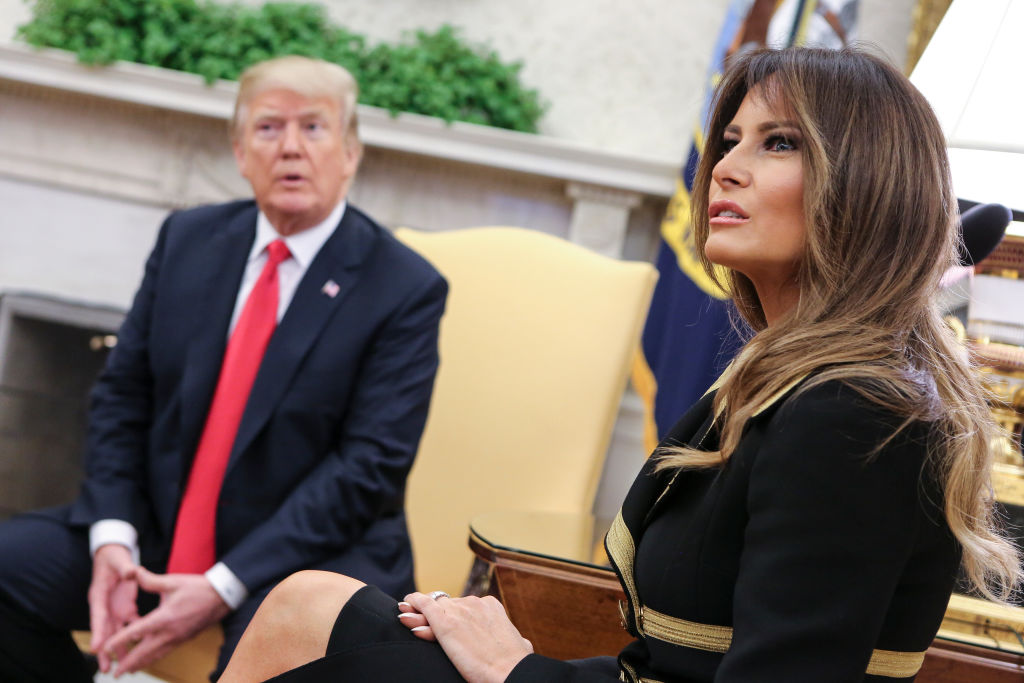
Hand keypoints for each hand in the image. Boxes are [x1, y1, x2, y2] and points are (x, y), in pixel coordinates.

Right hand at [88, 544, 138, 672]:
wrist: (114, 554)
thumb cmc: (113, 557)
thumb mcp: (118, 559)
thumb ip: (125, 567)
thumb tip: (131, 572)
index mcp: (99, 595)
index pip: (98, 616)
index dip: (98, 632)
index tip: (97, 648)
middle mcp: (105, 605)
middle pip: (104, 630)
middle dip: (105, 650)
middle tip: (105, 668)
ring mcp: (115, 608)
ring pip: (116, 631)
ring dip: (120, 647)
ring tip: (125, 665)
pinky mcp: (125, 606)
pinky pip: (131, 622)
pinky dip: (136, 634)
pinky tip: (143, 646)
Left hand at [102, 567, 230, 675]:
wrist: (222, 597)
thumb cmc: (198, 588)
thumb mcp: (173, 581)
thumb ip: (150, 580)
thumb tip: (133, 572)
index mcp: (164, 617)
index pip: (137, 632)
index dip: (120, 640)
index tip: (106, 648)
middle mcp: (170, 632)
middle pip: (145, 652)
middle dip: (129, 663)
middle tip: (115, 673)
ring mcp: (178, 638)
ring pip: (156, 656)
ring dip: (141, 664)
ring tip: (129, 671)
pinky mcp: (184, 639)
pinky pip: (166, 652)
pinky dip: (154, 658)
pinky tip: (150, 660)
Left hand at [400, 592, 532, 682]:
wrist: (508, 671)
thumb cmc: (516, 664)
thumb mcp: (519, 645)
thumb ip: (517, 639)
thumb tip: (523, 644)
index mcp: (491, 606)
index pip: (464, 606)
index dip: (453, 615)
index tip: (446, 623)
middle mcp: (474, 603)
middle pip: (446, 605)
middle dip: (433, 613)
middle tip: (415, 619)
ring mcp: (459, 611)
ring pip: (433, 606)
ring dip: (418, 612)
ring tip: (405, 615)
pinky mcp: (445, 622)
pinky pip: (425, 606)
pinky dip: (414, 603)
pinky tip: (405, 605)